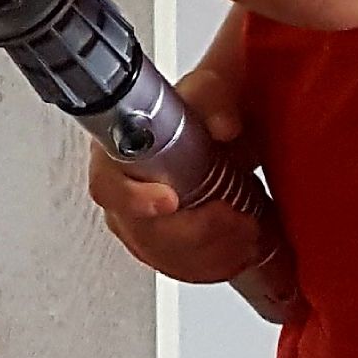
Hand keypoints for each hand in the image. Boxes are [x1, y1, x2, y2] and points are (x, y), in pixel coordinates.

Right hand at [86, 54, 264, 284]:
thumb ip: (215, 95)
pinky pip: (184, 269)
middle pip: (144, 233)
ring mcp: (141, 224)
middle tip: (237, 218)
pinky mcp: (165, 246)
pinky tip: (243, 244)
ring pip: (167, 258)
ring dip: (217, 252)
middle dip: (198, 234)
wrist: (225, 134)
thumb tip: (223, 123)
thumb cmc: (205, 111)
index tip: (169, 201)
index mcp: (119, 150)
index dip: (133, 199)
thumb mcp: (213, 89)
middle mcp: (124, 192)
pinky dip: (221, 262)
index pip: (107, 184)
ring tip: (250, 230)